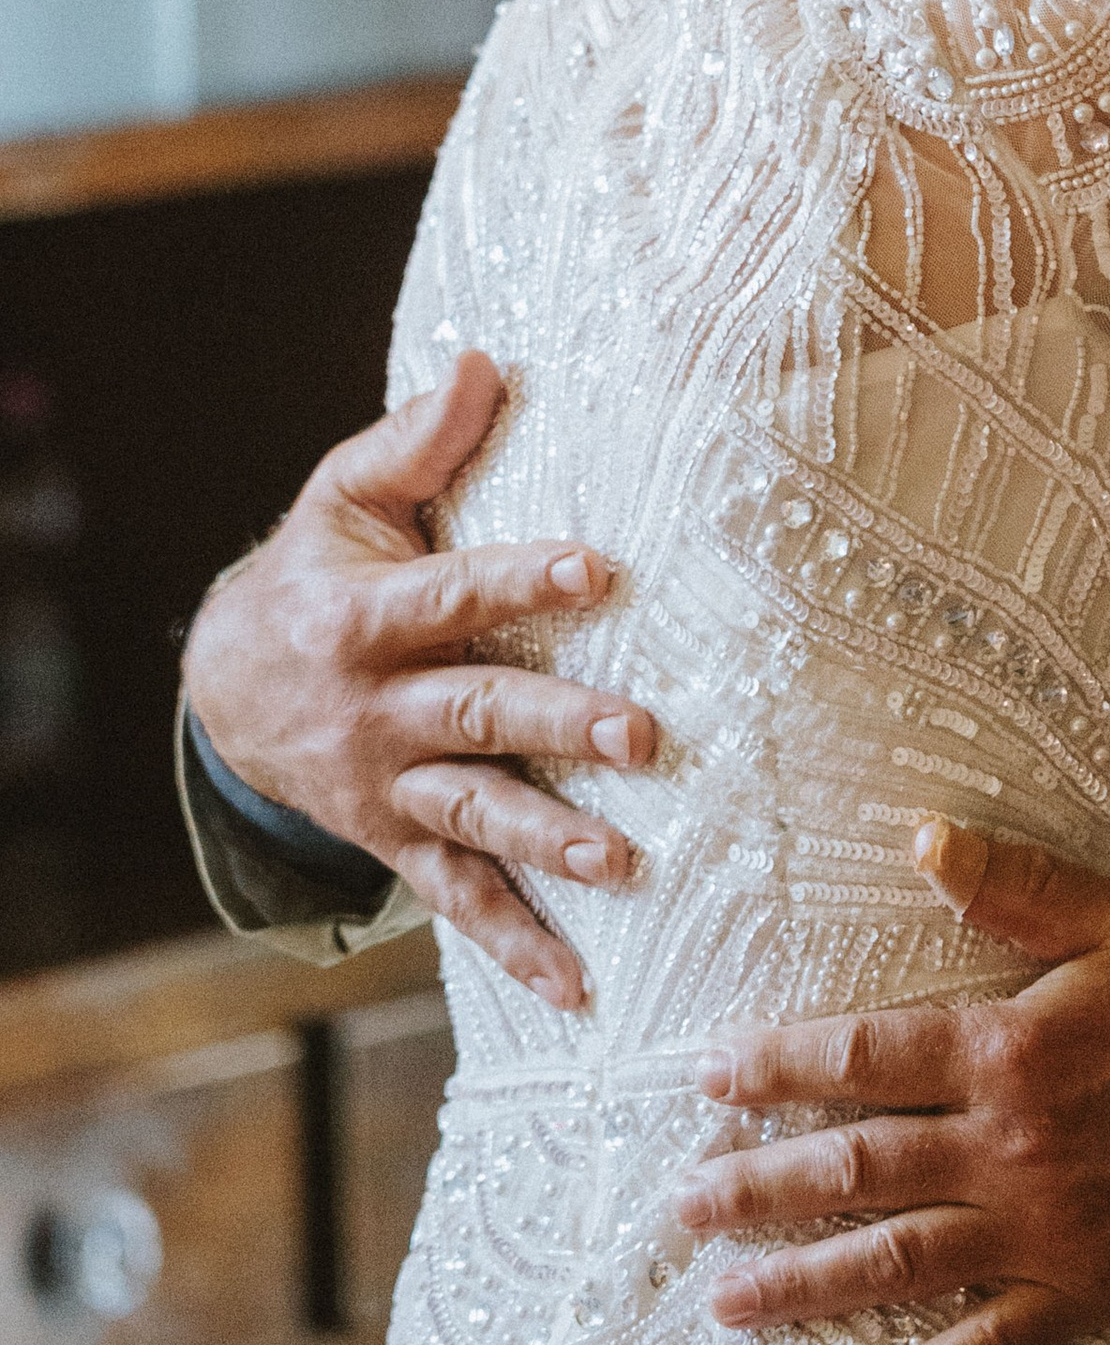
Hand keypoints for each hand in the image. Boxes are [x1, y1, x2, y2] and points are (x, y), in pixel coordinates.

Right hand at [180, 351, 655, 1010]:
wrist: (230, 687)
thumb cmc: (318, 567)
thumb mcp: (344, 495)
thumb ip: (418, 440)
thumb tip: (485, 360)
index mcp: (365, 616)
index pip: (452, 594)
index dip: (519, 580)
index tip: (594, 568)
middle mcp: (378, 709)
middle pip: (477, 714)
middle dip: (559, 725)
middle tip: (643, 734)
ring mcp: (389, 785)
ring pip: (474, 814)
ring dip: (550, 839)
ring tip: (624, 860)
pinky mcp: (399, 840)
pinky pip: (459, 899)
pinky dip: (516, 943)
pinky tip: (579, 984)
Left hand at [676, 821, 1109, 1344]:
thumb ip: (1016, 879)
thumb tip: (921, 835)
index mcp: (1007, 1049)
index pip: (863, 1056)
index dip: (779, 1066)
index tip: (709, 1077)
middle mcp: (1006, 1147)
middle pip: (855, 1169)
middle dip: (757, 1185)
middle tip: (682, 1204)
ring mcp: (1038, 1231)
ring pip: (896, 1263)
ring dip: (803, 1283)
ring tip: (725, 1303)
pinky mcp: (1079, 1294)